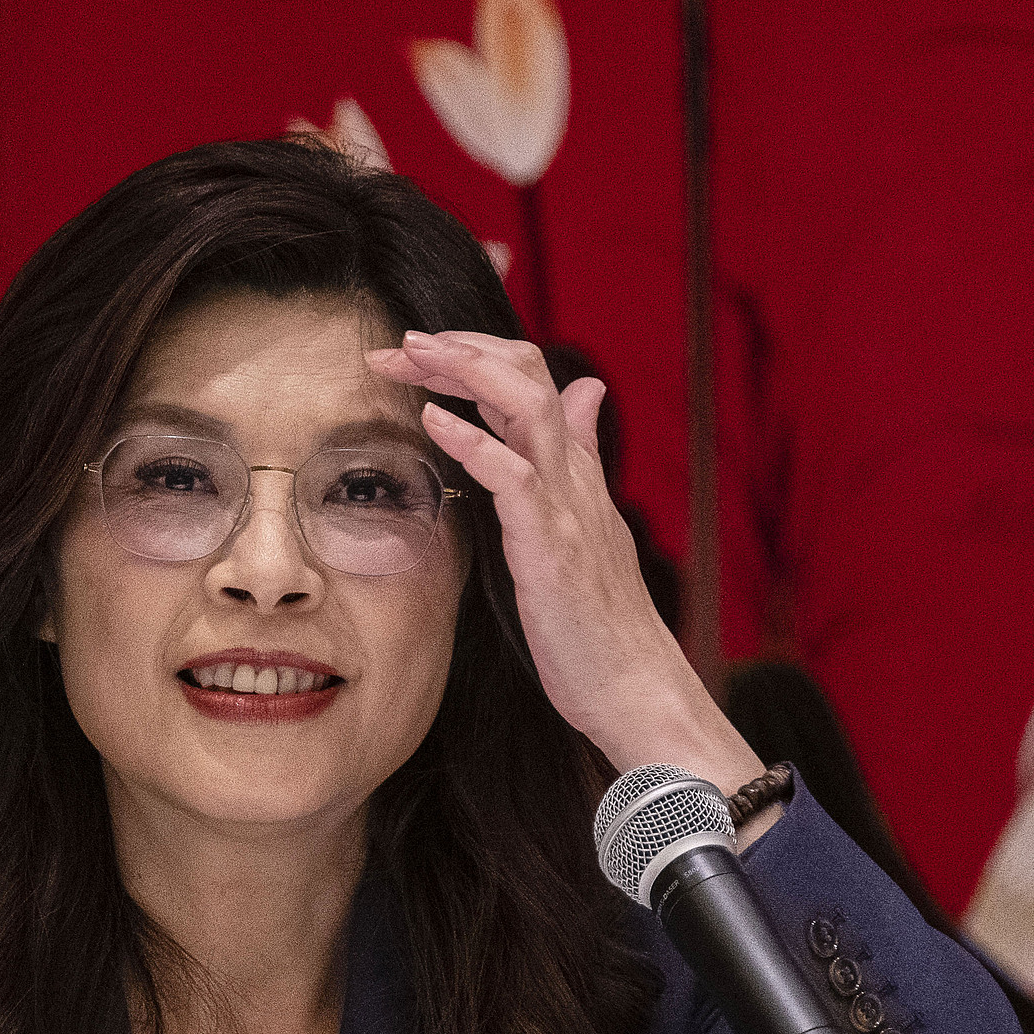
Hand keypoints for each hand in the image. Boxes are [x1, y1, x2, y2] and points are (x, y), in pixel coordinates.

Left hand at [365, 330, 765, 801]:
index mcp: (576, 473)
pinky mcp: (551, 545)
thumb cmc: (600, 624)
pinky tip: (433, 421)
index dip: (476, 355)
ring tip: (411, 356)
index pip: (533, 381)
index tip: (419, 356)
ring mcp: (566, 507)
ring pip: (526, 405)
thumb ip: (579, 457)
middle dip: (460, 348)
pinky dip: (473, 440)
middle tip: (398, 345)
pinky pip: (512, 476)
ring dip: (464, 370)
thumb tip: (588, 392)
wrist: (635, 688)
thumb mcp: (587, 526)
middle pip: (527, 375)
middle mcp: (574, 477)